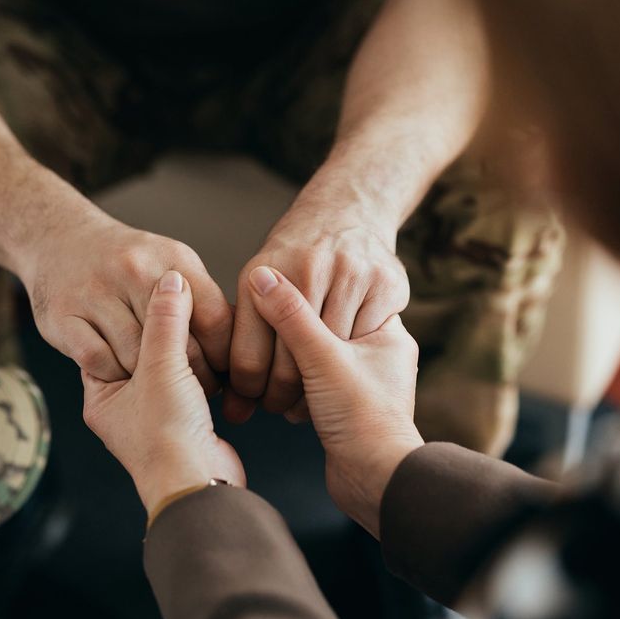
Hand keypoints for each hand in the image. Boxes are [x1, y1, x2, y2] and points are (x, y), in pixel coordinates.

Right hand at [20, 215, 232, 392]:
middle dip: (193, 376)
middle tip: (195, 388)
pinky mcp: (64, 317)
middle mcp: (136, 271)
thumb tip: (241, 341)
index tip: (226, 375)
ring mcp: (97, 293)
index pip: (216, 320)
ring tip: (158, 384)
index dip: (224, 356)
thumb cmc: (125, 261)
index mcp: (174, 260)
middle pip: (179, 346)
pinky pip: (99, 362)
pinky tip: (120, 373)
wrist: (59, 238)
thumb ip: (201, 299)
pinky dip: (112, 373)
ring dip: (149, 380)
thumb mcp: (171, 263)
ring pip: (137, 359)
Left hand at [81, 270, 244, 517]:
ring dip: (188, 350)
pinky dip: (205, 370)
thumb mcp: (162, 367)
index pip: (107, 341)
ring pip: (171, 367)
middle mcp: (125, 407)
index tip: (148, 287)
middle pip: (142, 351)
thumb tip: (171, 280)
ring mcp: (157, 416)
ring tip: (202, 326)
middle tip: (180, 299)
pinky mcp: (188, 422)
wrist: (199, 485)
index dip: (128, 313)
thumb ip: (166, 321)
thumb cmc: (167, 437)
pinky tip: (217, 354)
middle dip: (163, 329)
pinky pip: (193, 384)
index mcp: (102, 396)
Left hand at [229, 210, 408, 422]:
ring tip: (311, 395)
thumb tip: (233, 408)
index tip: (252, 402)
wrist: (348, 210)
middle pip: (291, 366)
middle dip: (283, 397)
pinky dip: (355, 362)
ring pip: (332, 358)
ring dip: (321, 387)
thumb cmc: (296, 259)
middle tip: (281, 408)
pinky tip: (345, 368)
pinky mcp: (386, 283)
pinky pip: (367, 342)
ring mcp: (351, 274)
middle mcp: (307, 270)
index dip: (249, 392)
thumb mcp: (258, 281)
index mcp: (262, 273)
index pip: (249, 359)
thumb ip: (245, 335)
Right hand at [245, 265, 422, 536]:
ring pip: (312, 359)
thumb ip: (291, 316)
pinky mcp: (342, 408)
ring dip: (286, 367)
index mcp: (387, 332)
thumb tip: (262, 276)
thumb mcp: (323, 358)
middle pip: (322, 328)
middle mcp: (379, 355)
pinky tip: (273, 394)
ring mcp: (361, 383)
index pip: (338, 298)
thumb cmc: (363, 419)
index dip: (300, 297)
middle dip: (289, 339)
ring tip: (265, 375)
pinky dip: (290, 388)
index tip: (268, 295)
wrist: (376, 483)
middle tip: (260, 337)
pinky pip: (309, 384)